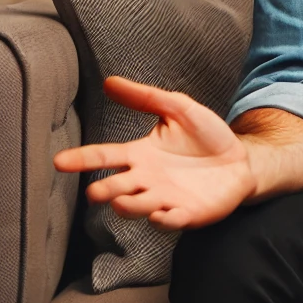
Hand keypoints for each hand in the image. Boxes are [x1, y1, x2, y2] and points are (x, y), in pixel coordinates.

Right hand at [53, 76, 255, 230]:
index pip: (105, 157)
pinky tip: (161, 214)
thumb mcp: (179, 109)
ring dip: (129, 206)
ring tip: (122, 201)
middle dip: (104, 191)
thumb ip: (146, 97)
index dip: (82, 160)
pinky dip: (164, 221)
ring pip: (136, 208)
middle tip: (96, 192)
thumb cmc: (207, 136)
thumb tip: (110, 81)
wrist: (242, 159)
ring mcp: (164, 199)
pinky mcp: (186, 214)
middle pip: (115, 188)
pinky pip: (170, 221)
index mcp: (140, 155)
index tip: (59, 161)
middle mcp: (146, 180)